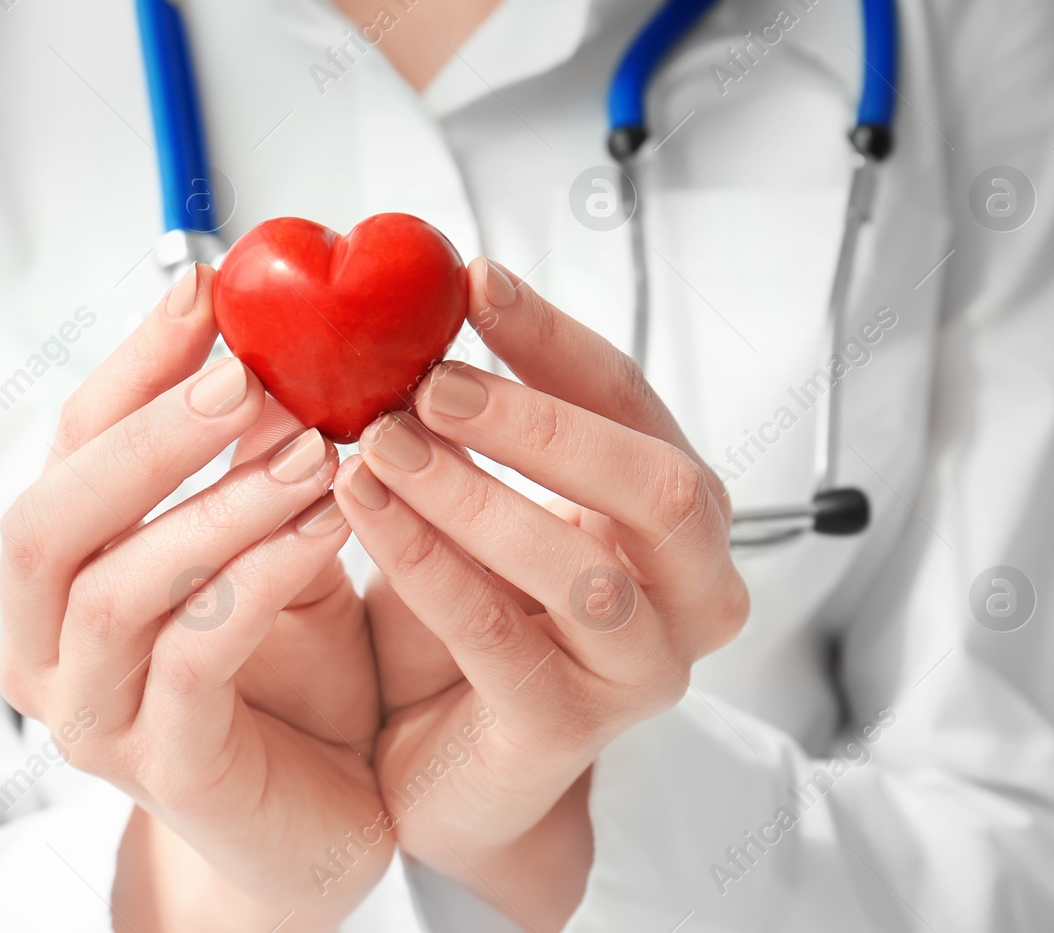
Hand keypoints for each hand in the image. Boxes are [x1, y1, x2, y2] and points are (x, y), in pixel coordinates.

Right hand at [0, 265, 389, 932]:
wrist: (316, 823)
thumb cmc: (290, 675)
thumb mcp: (266, 545)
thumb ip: (250, 462)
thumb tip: (280, 331)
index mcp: (57, 576)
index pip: (67, 447)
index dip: (132, 362)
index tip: (208, 285)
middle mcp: (45, 646)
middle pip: (49, 517)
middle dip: (149, 431)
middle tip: (246, 370)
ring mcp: (94, 716)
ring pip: (119, 588)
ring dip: (217, 502)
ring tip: (315, 444)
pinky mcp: (165, 767)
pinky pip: (195, 658)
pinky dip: (262, 577)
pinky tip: (333, 521)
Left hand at [333, 258, 748, 930]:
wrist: (453, 771)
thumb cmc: (474, 624)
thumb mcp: (485, 506)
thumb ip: (473, 424)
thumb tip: (404, 307)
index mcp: (679, 516)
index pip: (634, 402)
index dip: (553, 337)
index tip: (471, 281)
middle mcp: (690, 591)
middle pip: (656, 484)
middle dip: (536, 420)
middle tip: (427, 380)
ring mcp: (640, 669)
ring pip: (580, 569)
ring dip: (472, 492)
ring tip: (380, 442)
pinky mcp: (568, 731)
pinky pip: (499, 634)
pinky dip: (426, 562)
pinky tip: (363, 510)